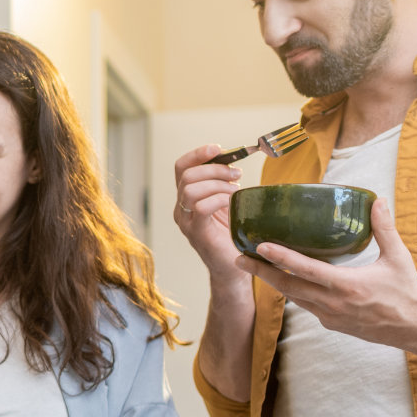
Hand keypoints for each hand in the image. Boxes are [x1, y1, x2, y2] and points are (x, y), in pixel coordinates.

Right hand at [172, 145, 245, 283]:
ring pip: (190, 189)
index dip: (198, 154)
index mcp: (185, 198)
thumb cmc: (232, 235)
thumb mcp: (227, 202)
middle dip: (214, 168)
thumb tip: (234, 161)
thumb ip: (224, 183)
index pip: (181, 168)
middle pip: (187, 176)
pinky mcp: (196, 232)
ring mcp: (186, 221)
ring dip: (217, 184)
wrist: (234, 267)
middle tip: (236, 174)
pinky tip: (232, 202)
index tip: (218, 148)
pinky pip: (201, 207)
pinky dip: (219, 199)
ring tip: (235, 189)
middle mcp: (180, 208)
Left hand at [237, 197, 416, 350]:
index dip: (280, 258)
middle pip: (287, 286)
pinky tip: (281, 281)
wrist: (413, 328)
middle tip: (238, 259)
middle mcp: (333, 303)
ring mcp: (329, 316)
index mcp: (347, 285)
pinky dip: (291, 292)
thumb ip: (384, 228)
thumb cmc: (406, 291)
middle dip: (261, 273)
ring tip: (252, 267)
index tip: (259, 247)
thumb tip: (377, 200)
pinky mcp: (330, 323)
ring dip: (272, 282)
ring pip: (293, 297)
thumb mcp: (397, 257)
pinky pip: (304, 305)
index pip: (305, 270)